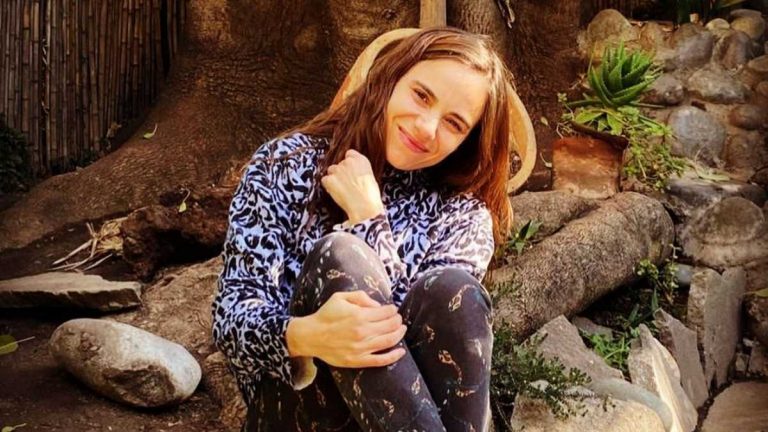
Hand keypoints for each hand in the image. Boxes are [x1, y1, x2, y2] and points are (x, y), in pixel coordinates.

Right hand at [288, 291, 406, 367]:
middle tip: (398, 319)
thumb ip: (361, 297)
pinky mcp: (358, 360)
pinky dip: (394, 356)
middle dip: (398, 321)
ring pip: (389, 341)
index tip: (393, 309)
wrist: (310, 336)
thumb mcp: (340, 297)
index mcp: (359, 316)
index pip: (386, 312)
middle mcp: (362, 332)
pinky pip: (380, 360)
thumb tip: (378, 306)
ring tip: (402, 329)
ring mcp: (361, 348)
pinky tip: (402, 351)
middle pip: (391, 326)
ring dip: (399, 334)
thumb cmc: (325, 315)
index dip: (393, 310)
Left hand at [321, 150, 384, 224]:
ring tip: (341, 189)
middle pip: (339, 164)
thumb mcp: (370, 177)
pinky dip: (328, 186)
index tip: (350, 171)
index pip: (349, 154)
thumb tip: (353, 174)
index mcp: (361, 160)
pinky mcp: (329, 179)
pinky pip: (324, 180)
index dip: (348, 163)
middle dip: (340, 172)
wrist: (365, 206)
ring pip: (331, 170)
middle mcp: (348, 161)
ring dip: (333, 178)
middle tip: (346, 184)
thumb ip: (360, 170)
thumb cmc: (370, 196)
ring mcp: (337, 169)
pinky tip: (336, 193)